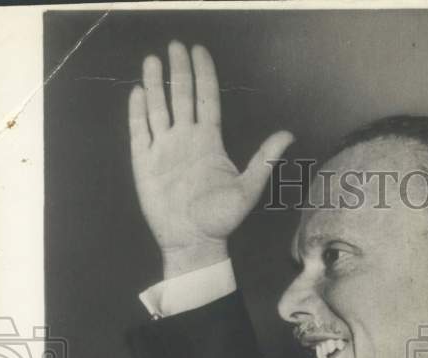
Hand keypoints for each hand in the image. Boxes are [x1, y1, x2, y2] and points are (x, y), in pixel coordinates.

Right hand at [129, 41, 293, 278]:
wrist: (194, 242)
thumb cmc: (222, 219)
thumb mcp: (249, 188)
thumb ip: (265, 159)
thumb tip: (289, 134)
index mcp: (210, 141)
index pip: (206, 98)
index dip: (203, 73)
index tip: (198, 50)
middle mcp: (186, 139)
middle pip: (181, 96)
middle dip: (178, 70)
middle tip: (174, 46)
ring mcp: (164, 149)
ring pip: (158, 108)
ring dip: (155, 84)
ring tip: (152, 60)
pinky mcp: (145, 163)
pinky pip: (140, 132)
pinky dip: (138, 112)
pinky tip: (138, 93)